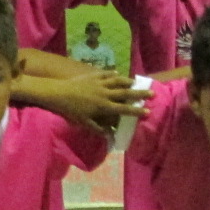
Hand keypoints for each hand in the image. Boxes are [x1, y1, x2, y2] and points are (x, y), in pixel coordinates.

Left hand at [31, 70, 150, 132]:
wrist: (58, 94)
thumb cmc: (70, 111)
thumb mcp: (84, 123)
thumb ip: (98, 129)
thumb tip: (110, 135)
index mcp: (104, 106)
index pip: (124, 109)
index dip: (136, 111)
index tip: (147, 112)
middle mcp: (105, 93)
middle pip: (126, 93)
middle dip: (139, 93)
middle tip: (151, 92)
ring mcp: (99, 83)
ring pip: (118, 81)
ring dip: (128, 81)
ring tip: (136, 82)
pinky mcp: (92, 76)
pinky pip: (105, 74)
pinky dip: (112, 74)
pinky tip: (117, 73)